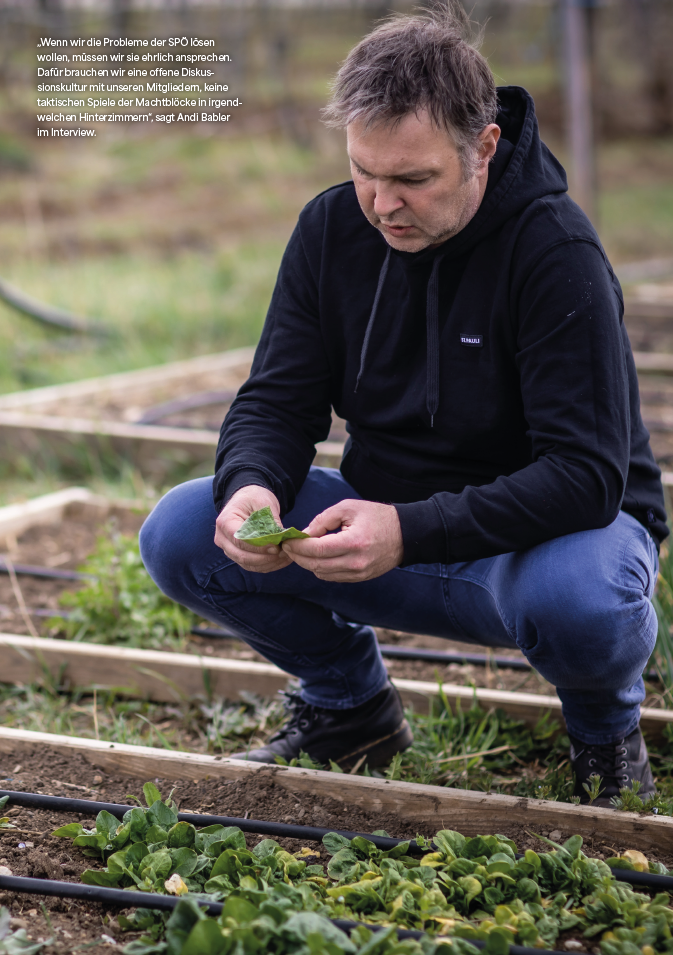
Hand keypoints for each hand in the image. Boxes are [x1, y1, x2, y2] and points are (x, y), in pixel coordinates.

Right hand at [215, 485, 291, 572]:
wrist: (247, 499)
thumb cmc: (254, 498)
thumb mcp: (263, 503)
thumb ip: (270, 521)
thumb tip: (279, 539)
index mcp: (225, 522)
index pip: (240, 540)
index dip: (259, 546)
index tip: (276, 547)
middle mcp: (222, 539)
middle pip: (243, 556)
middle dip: (266, 558)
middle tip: (285, 553)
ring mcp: (228, 549)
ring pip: (248, 564)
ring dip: (269, 563)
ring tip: (287, 556)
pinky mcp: (238, 556)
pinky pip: (252, 566)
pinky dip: (268, 565)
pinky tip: (282, 560)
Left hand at [282, 498, 402, 581]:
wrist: (405, 534)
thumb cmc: (376, 516)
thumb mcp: (348, 508)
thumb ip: (323, 519)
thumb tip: (304, 534)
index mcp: (353, 542)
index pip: (316, 550)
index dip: (297, 546)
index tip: (287, 540)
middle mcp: (356, 562)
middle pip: (315, 565)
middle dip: (298, 556)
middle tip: (289, 546)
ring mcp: (359, 573)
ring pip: (321, 574)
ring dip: (308, 563)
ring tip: (303, 550)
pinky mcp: (360, 578)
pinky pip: (332, 577)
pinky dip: (321, 568)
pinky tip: (319, 556)